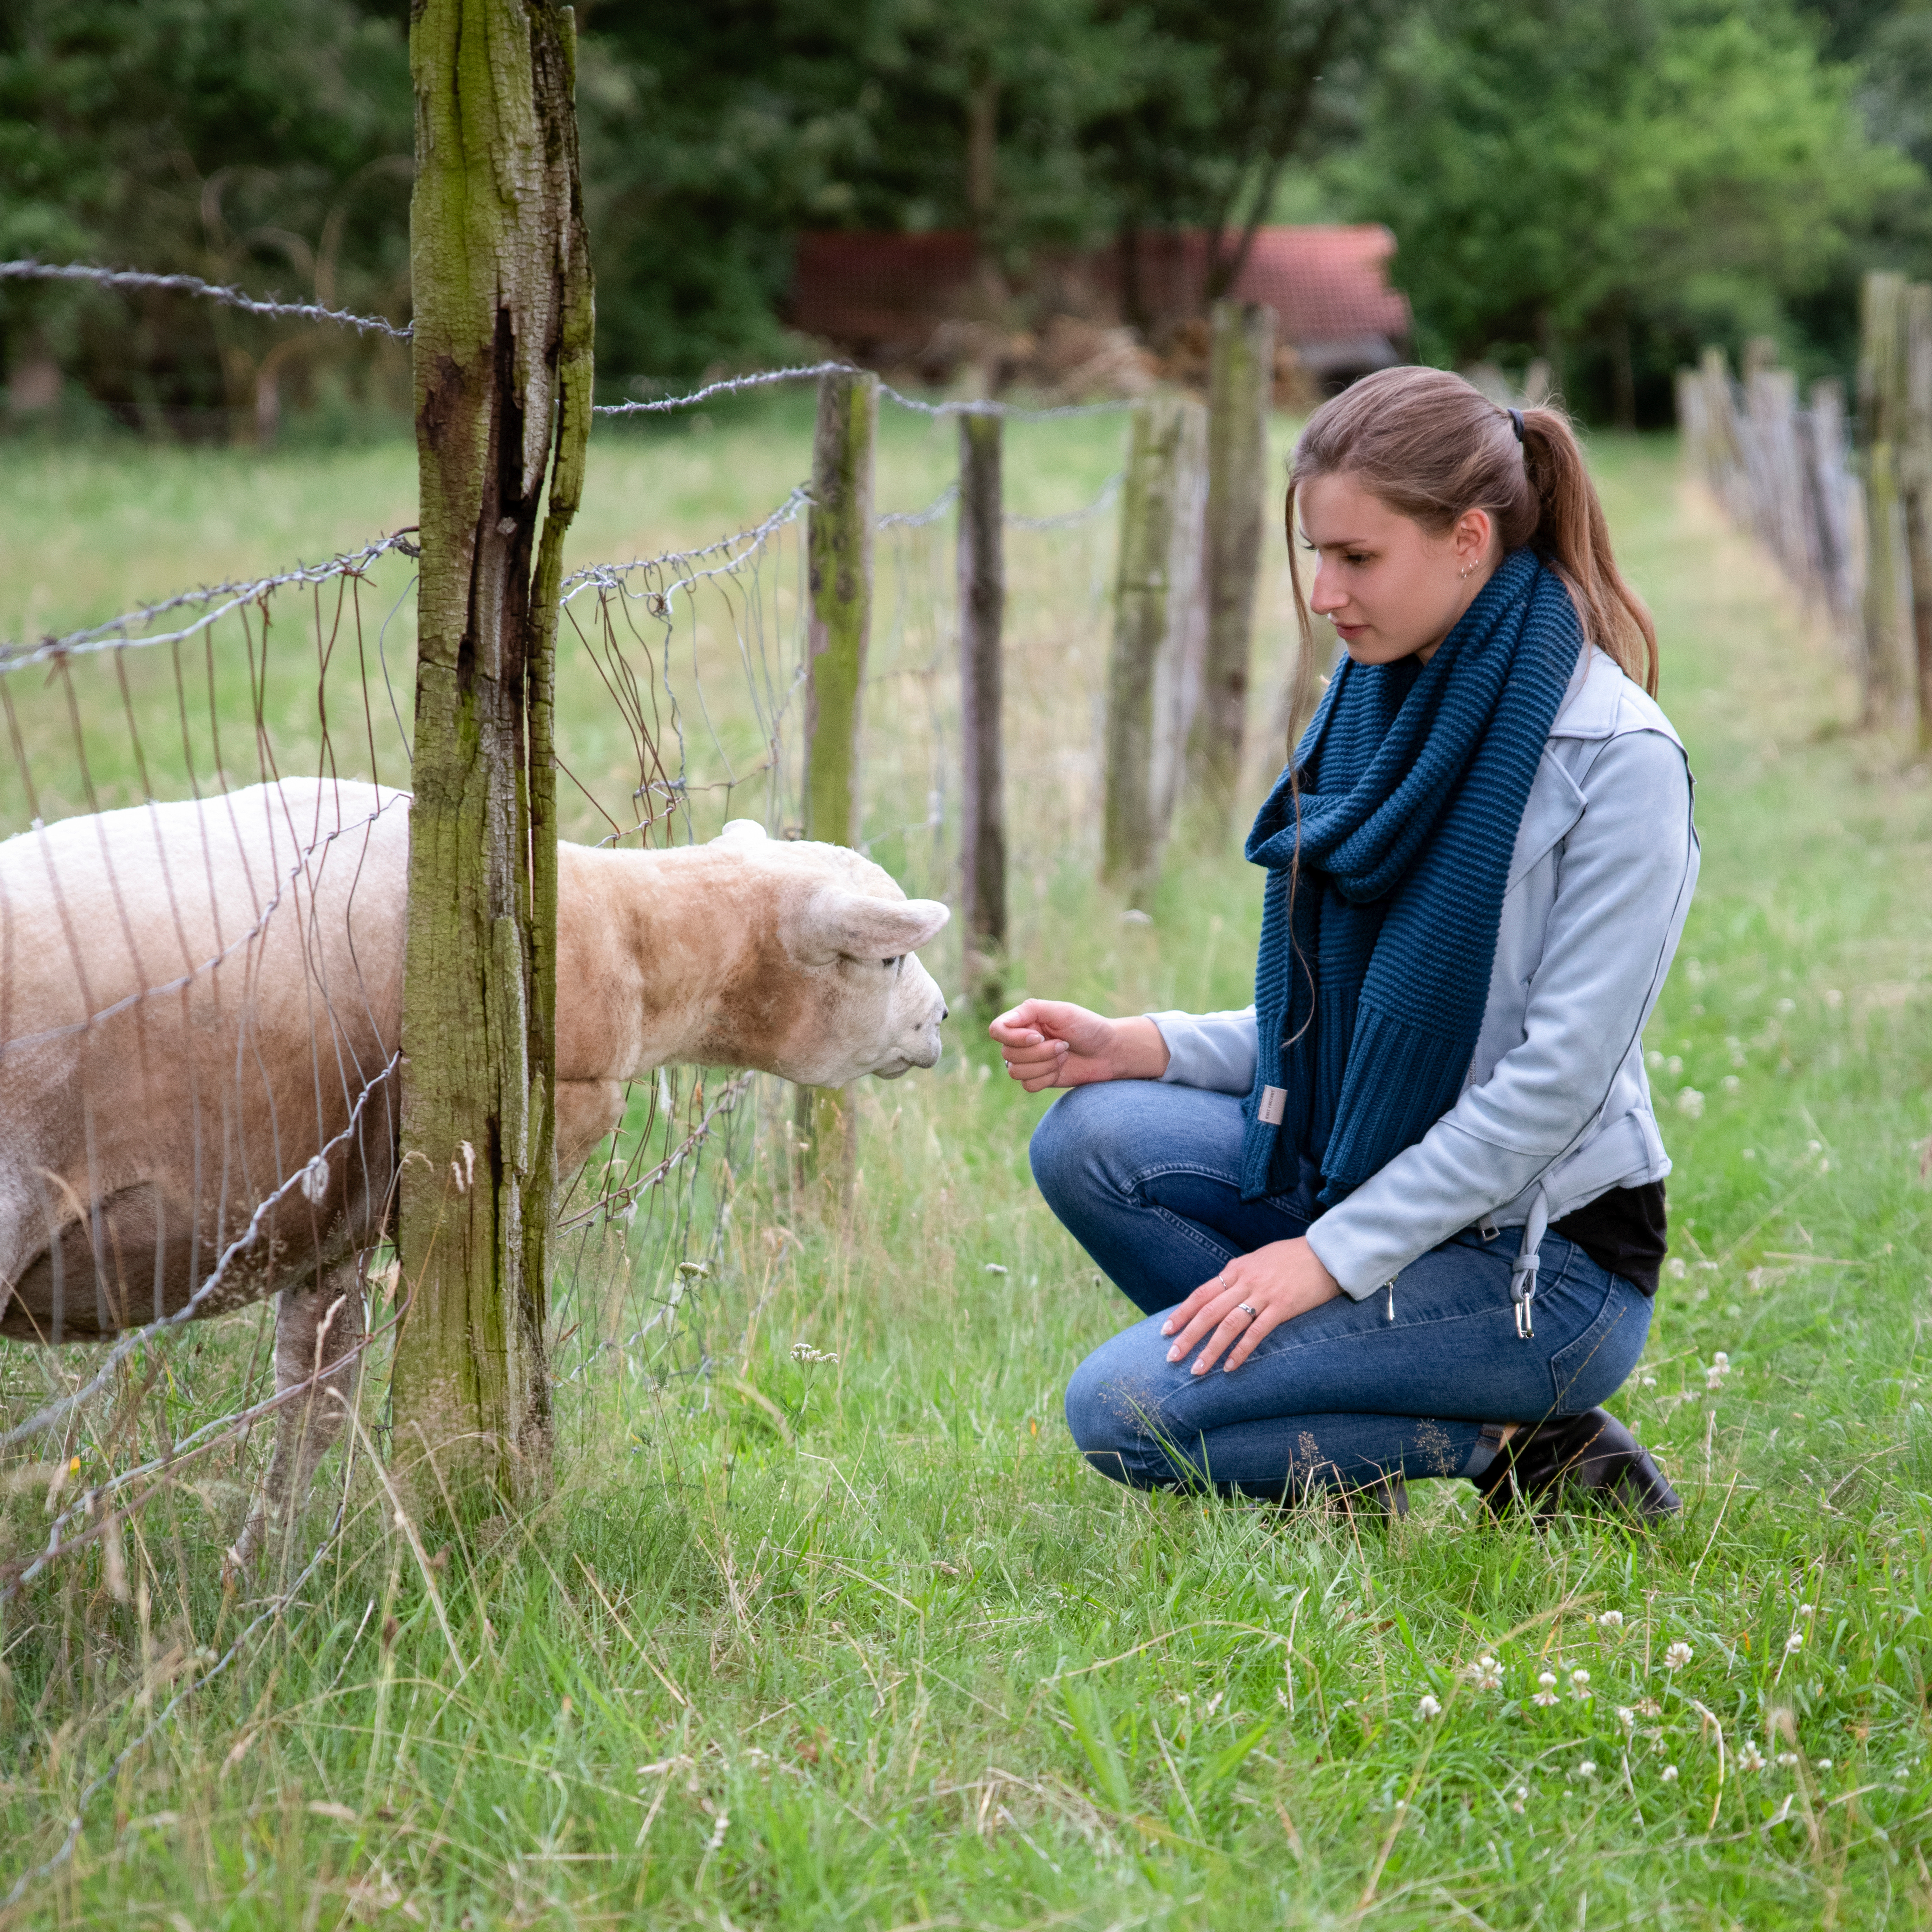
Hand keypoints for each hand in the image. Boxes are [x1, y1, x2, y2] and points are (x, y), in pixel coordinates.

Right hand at [986, 999, 1168, 1091]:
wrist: (1109, 1052)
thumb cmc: (1087, 1027)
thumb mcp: (1062, 1011)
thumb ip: (1031, 1010)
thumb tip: (1005, 1023)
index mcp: (1024, 1020)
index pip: (997, 1030)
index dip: (1013, 1037)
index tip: (1038, 1036)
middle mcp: (1022, 1041)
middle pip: (1008, 1054)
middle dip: (1040, 1053)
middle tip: (1064, 1045)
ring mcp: (1029, 1061)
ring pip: (1016, 1072)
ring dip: (1045, 1065)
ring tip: (1064, 1055)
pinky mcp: (1038, 1079)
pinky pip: (1028, 1085)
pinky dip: (1047, 1078)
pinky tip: (1062, 1069)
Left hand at [1161, 1238, 1342, 1374]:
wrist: (1326, 1252)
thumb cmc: (1291, 1257)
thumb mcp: (1257, 1260)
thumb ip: (1238, 1275)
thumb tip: (1220, 1290)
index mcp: (1236, 1269)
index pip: (1200, 1294)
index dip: (1181, 1313)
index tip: (1166, 1331)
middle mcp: (1245, 1281)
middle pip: (1208, 1312)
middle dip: (1188, 1336)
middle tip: (1172, 1357)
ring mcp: (1263, 1295)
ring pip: (1228, 1325)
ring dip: (1210, 1349)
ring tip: (1196, 1369)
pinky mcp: (1283, 1307)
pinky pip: (1256, 1333)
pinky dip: (1241, 1351)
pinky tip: (1230, 1367)